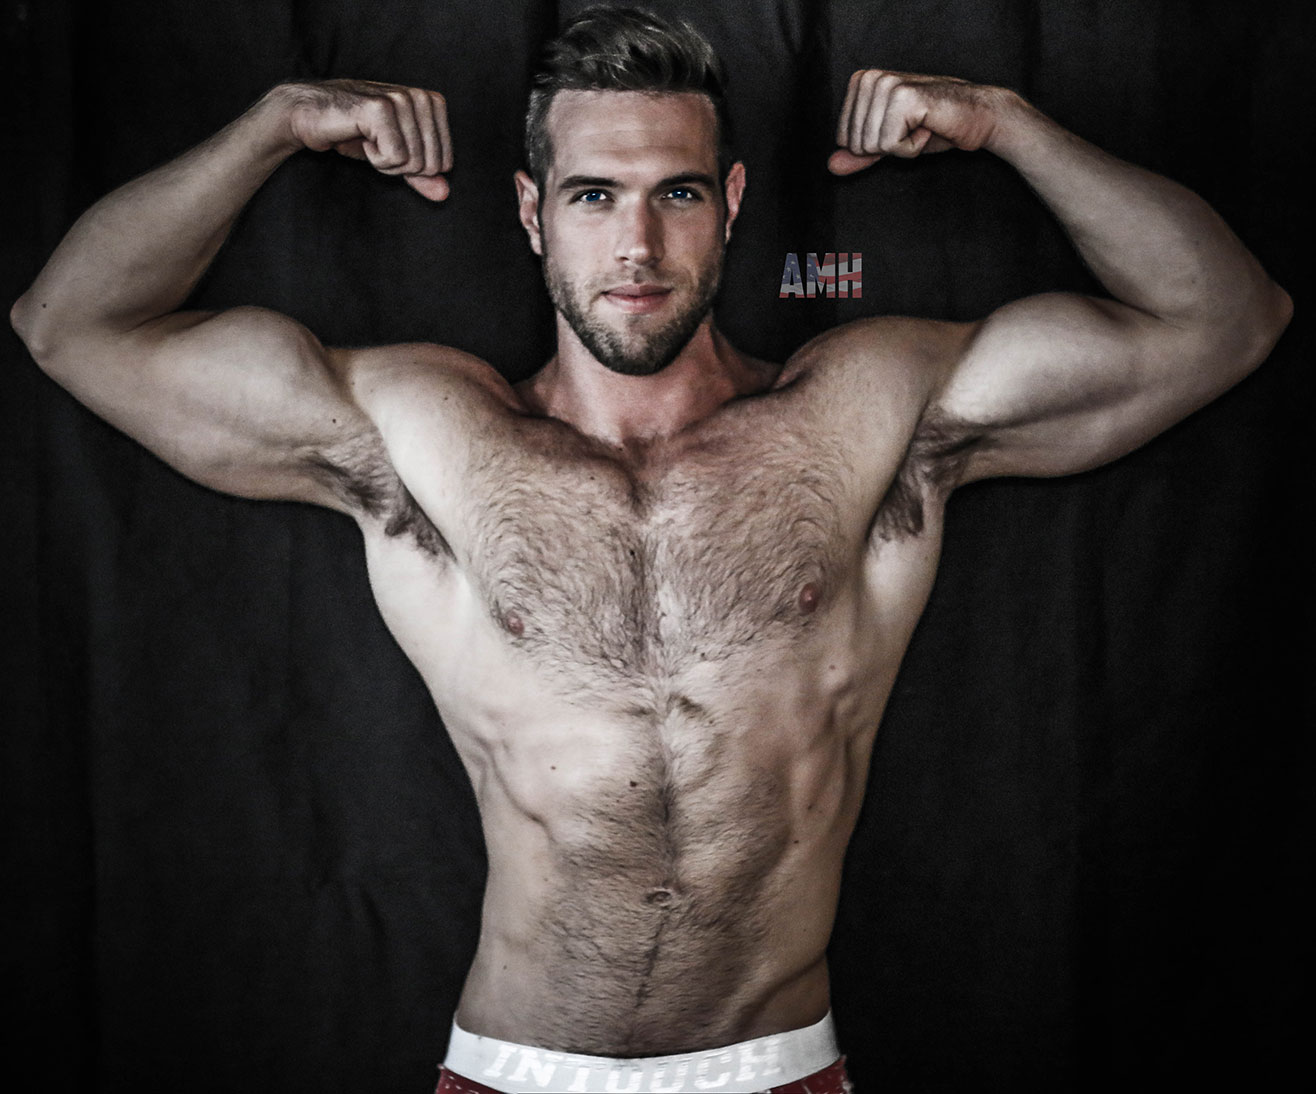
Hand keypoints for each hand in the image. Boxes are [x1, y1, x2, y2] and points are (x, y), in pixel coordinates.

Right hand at [278, 79, 452, 200]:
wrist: (310, 117)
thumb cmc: (355, 133)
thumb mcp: (396, 158)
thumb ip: (422, 175)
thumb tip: (444, 193)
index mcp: (431, 103)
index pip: (445, 162)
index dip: (416, 168)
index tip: (392, 148)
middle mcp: (419, 97)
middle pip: (431, 165)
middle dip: (402, 167)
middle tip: (378, 145)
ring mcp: (400, 99)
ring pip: (413, 162)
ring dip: (386, 163)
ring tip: (368, 140)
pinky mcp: (379, 108)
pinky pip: (395, 157)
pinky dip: (376, 159)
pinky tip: (362, 138)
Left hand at [828, 70, 1008, 175]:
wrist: (974, 118)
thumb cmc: (933, 126)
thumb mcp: (888, 143)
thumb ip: (859, 154)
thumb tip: (831, 166)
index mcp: (861, 82)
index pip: (844, 138)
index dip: (874, 145)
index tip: (900, 128)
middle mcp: (871, 78)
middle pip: (856, 144)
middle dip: (887, 147)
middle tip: (913, 128)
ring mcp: (887, 84)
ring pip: (872, 145)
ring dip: (901, 147)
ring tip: (921, 126)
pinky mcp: (904, 97)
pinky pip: (890, 144)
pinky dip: (911, 147)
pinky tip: (927, 126)